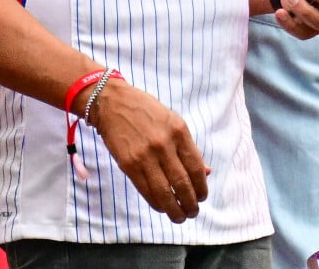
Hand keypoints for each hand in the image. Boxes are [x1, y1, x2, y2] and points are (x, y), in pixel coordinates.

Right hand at [91, 80, 208, 223]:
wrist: (112, 103)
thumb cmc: (145, 110)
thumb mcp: (172, 120)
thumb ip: (187, 147)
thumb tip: (205, 172)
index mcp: (178, 130)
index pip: (195, 167)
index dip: (201, 186)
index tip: (202, 196)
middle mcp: (164, 144)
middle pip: (182, 183)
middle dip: (190, 203)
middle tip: (193, 211)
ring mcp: (145, 155)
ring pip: (165, 192)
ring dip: (175, 210)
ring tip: (180, 216)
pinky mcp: (129, 164)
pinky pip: (146, 191)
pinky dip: (157, 203)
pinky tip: (163, 207)